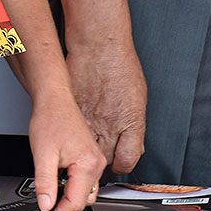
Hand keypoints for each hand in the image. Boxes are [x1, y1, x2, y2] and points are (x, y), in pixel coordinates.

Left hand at [27, 90, 105, 210]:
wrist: (55, 101)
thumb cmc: (50, 120)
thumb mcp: (42, 155)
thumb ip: (45, 184)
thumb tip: (46, 205)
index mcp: (88, 164)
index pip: (76, 202)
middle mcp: (97, 163)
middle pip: (84, 199)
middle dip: (65, 204)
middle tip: (47, 201)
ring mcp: (96, 160)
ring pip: (86, 191)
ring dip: (70, 194)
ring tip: (53, 186)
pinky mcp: (92, 157)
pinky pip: (86, 180)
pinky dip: (74, 184)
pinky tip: (60, 176)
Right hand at [66, 44, 146, 173]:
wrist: (98, 47)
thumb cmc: (120, 66)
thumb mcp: (138, 98)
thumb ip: (136, 126)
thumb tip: (135, 144)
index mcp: (130, 123)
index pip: (127, 161)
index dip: (124, 163)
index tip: (121, 161)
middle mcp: (108, 125)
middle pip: (105, 159)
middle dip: (106, 156)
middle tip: (106, 146)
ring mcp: (88, 120)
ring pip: (87, 149)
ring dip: (89, 147)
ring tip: (92, 137)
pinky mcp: (72, 112)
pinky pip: (74, 132)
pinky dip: (77, 133)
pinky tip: (80, 125)